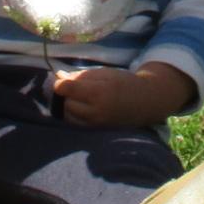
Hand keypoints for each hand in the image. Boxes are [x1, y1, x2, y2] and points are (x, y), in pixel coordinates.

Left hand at [52, 63, 193, 126]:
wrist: (144, 102)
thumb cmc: (124, 83)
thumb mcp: (104, 73)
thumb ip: (81, 76)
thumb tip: (59, 76)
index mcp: (98, 93)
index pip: (67, 89)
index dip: (60, 82)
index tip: (61, 77)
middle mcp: (95, 111)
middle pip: (66, 102)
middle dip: (65, 93)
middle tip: (70, 86)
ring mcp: (95, 123)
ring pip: (68, 114)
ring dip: (67, 104)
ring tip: (76, 96)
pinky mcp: (95, 130)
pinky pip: (75, 122)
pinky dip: (72, 113)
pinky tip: (79, 105)